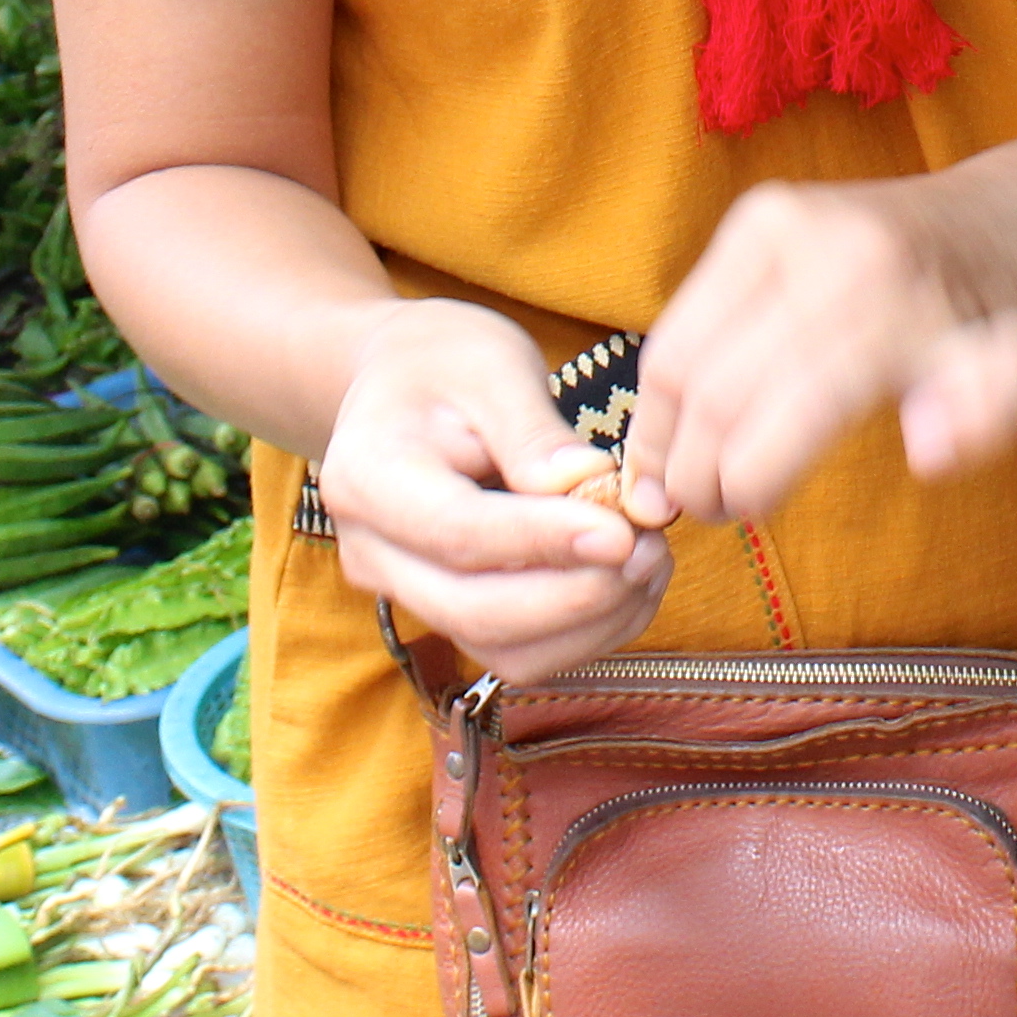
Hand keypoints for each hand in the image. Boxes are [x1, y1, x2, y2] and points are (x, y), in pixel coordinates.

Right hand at [317, 299, 670, 682]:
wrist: (402, 387)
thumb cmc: (445, 364)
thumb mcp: (491, 367)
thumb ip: (534, 434)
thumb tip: (590, 488)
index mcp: (366, 479)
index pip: (458, 533)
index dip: (543, 542)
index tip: (620, 531)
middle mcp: (374, 554)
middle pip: (477, 612)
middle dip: (577, 594)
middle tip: (649, 546)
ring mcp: (408, 595)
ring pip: (504, 650)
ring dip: (591, 621)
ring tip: (650, 557)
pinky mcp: (451, 616)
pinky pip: (523, 652)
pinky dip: (587, 631)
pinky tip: (630, 579)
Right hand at [621, 178, 1016, 533]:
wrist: (1000, 219)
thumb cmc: (996, 320)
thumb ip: (980, 425)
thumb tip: (927, 453)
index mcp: (889, 304)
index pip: (788, 409)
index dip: (748, 481)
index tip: (741, 517)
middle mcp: (825, 252)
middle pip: (716, 391)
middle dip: (695, 469)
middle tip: (703, 511)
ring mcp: (781, 224)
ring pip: (673, 354)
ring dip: (661, 432)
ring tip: (677, 479)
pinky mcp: (755, 215)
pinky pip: (679, 317)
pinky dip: (664, 386)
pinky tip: (674, 429)